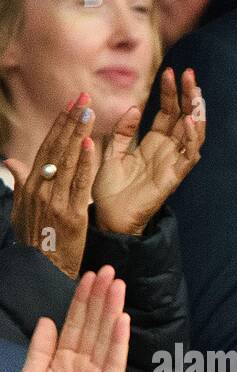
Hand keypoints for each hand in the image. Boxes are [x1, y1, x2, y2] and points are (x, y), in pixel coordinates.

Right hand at [4, 94, 98, 279]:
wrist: (40, 272)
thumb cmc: (35, 241)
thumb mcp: (23, 210)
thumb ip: (21, 184)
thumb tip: (11, 162)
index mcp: (31, 185)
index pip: (47, 148)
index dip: (59, 125)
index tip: (71, 105)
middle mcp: (39, 188)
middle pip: (56, 148)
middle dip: (69, 121)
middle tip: (82, 97)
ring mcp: (54, 200)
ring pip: (67, 160)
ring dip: (77, 133)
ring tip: (88, 110)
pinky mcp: (70, 215)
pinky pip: (78, 184)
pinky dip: (83, 163)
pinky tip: (89, 144)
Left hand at [13, 267, 129, 371]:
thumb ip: (40, 351)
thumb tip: (47, 321)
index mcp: (60, 362)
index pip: (74, 325)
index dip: (81, 301)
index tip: (90, 277)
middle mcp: (81, 366)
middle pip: (92, 326)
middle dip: (100, 298)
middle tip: (110, 272)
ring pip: (105, 338)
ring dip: (112, 312)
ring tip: (118, 287)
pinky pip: (115, 363)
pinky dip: (119, 342)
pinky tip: (122, 321)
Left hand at [94, 67, 205, 235]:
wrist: (110, 216)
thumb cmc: (111, 188)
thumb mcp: (112, 150)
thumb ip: (123, 130)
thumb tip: (134, 109)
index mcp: (153, 142)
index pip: (167, 112)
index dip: (170, 93)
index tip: (171, 72)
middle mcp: (167, 151)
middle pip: (184, 118)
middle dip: (188, 96)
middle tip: (190, 74)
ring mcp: (173, 164)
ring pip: (193, 135)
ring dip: (197, 114)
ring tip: (197, 94)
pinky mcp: (174, 178)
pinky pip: (189, 157)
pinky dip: (192, 140)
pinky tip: (191, 123)